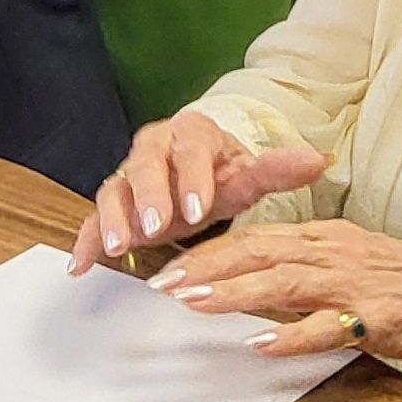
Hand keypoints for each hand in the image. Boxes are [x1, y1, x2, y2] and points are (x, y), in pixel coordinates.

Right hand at [69, 109, 329, 271]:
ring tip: (121, 246)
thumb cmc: (218, 176)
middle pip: (145, 164)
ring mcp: (127, 176)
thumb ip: (277, 170)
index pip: (190, 149)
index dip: (193, 178)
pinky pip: (92, 219)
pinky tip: (81, 266)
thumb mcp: (247, 175)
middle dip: (149, 195)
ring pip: (115, 189)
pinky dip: (86, 240)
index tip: (201, 208)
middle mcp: (153, 148)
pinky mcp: (112, 204)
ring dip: (115, 217)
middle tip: (156, 225)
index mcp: (190, 135)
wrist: (192, 176)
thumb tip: (319, 159)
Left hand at [153, 219, 401, 366]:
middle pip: (260, 252)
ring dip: (234, 292)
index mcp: (329, 239)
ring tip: (193, 304)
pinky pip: (329, 327)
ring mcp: (357, 284)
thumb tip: (255, 290)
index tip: (170, 267)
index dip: (210, 251)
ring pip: (284, 280)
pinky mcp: (378, 318)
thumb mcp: (356, 265)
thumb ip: (308, 274)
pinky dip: (292, 335)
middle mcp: (337, 253)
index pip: (258, 237)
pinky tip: (261, 344)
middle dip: (206, 266)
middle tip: (162, 283)